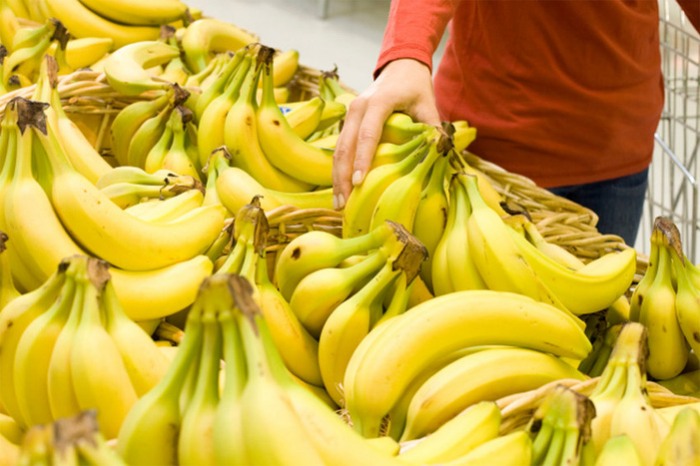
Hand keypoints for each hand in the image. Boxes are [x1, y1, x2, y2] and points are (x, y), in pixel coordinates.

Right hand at [332, 58, 440, 208]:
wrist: (400, 66)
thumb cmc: (415, 87)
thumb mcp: (428, 103)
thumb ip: (433, 128)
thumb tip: (440, 155)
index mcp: (378, 102)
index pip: (367, 134)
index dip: (362, 159)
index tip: (359, 183)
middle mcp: (358, 107)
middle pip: (344, 146)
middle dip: (342, 177)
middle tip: (343, 204)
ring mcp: (349, 115)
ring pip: (337, 150)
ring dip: (336, 177)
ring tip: (339, 204)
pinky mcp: (347, 123)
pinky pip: (340, 149)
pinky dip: (339, 170)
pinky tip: (341, 190)